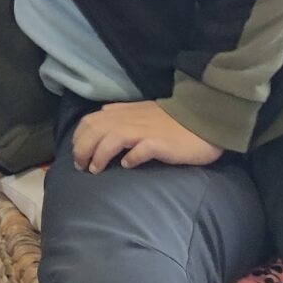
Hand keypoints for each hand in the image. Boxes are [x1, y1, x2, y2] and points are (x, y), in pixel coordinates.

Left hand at [70, 101, 222, 171]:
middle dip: (82, 149)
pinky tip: (126, 166)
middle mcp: (131, 119)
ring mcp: (146, 130)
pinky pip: (140, 150)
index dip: (79, 137)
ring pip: (112, 138)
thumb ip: (122, 115)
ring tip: (96, 169)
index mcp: (125, 113)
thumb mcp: (143, 113)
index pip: (91, 120)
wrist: (205, 120)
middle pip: (95, 129)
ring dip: (99, 155)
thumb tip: (101, 120)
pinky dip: (130, 158)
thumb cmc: (173, 121)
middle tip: (81, 167)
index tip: (77, 153)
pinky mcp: (161, 143)